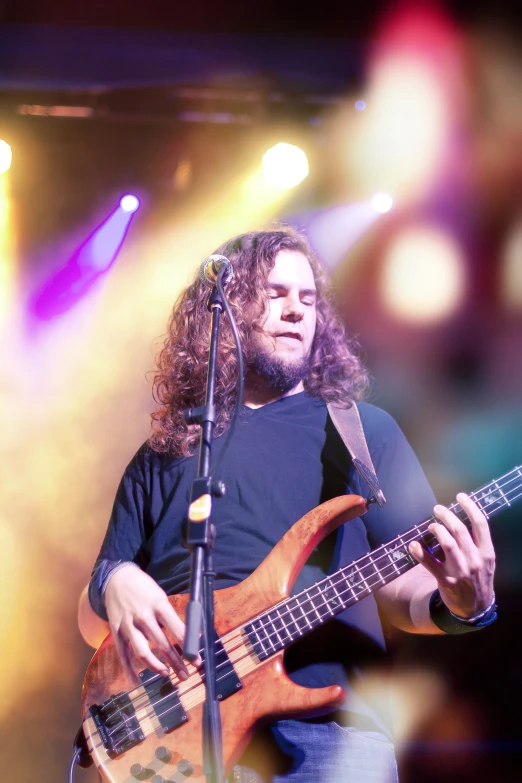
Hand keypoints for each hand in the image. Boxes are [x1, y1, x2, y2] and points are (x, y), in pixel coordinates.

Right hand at [105, 565, 195, 682]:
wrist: (116, 578)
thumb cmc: (144, 589)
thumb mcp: (160, 597)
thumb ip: (171, 617)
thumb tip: (189, 636)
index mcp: (159, 604)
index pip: (177, 629)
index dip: (188, 646)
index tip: (196, 660)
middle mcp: (143, 616)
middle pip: (162, 644)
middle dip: (176, 661)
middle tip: (186, 675)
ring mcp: (128, 624)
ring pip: (142, 651)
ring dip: (156, 666)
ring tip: (167, 674)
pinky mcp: (115, 631)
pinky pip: (122, 653)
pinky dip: (128, 669)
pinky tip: (136, 680)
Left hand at [409, 493, 495, 617]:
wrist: (476, 607)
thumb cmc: (479, 577)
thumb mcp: (486, 560)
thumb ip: (478, 541)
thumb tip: (462, 516)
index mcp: (486, 552)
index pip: (480, 524)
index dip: (470, 506)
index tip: (460, 496)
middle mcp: (475, 560)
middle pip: (459, 530)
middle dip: (446, 515)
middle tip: (438, 509)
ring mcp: (460, 571)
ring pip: (447, 543)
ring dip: (436, 530)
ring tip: (431, 525)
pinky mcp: (446, 580)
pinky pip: (430, 563)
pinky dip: (419, 552)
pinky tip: (413, 544)